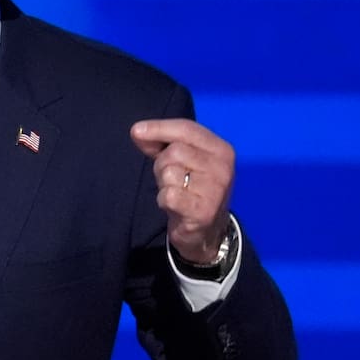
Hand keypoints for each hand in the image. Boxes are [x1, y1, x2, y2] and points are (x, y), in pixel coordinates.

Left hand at [130, 118, 234, 264]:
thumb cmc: (191, 188)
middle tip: (170, 179)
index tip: (136, 131)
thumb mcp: (181, 161)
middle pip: (174, 152)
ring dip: (163, 184)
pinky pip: (169, 195)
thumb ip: (161, 144)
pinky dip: (164, 200)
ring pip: (169, 173)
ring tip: (175, 192)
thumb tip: (138, 131)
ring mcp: (216, 190)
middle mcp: (222, 167)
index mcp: (221, 149)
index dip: (159, 128)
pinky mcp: (204, 211)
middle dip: (161, 164)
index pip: (186, 128)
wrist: (206, 231)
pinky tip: (175, 206)